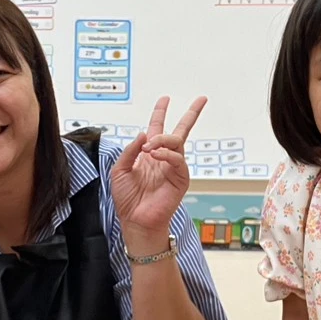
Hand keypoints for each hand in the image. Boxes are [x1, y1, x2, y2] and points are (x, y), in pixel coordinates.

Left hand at [111, 96, 205, 246]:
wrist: (135, 220)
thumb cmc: (128, 199)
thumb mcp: (119, 169)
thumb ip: (130, 150)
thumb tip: (143, 134)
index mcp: (149, 155)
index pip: (157, 128)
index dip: (160, 113)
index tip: (165, 99)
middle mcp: (164, 159)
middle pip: (180, 131)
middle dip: (191, 114)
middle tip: (201, 100)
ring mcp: (173, 168)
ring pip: (177, 142)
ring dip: (163, 140)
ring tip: (149, 147)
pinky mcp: (180, 179)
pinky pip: (177, 160)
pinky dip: (166, 154)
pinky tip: (155, 155)